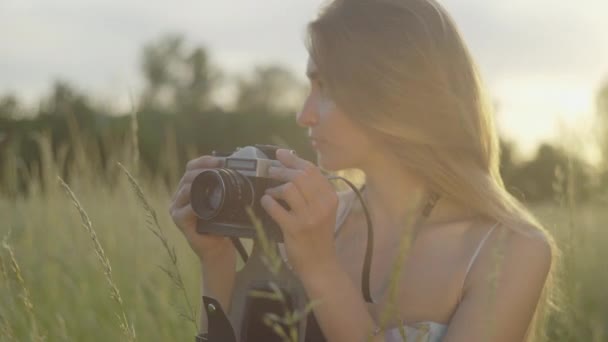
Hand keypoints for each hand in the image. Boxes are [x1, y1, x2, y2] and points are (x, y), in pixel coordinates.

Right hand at [169, 155, 233, 261]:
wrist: (217, 247)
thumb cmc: (220, 224)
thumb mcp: (222, 201)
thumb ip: (222, 186)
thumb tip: (234, 169)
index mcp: (189, 187)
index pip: (191, 167)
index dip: (203, 161)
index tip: (219, 161)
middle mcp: (179, 196)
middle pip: (187, 176)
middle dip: (203, 171)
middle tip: (218, 170)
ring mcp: (176, 208)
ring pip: (185, 190)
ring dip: (199, 185)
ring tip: (214, 183)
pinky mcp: (179, 220)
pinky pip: (185, 209)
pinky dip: (196, 206)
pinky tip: (205, 205)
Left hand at [261, 149, 339, 276]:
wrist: (320, 263)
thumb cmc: (318, 234)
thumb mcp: (323, 210)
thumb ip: (312, 190)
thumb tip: (293, 166)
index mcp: (330, 197)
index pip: (312, 170)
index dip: (294, 159)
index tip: (280, 154)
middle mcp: (322, 205)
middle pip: (300, 176)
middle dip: (281, 170)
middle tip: (270, 170)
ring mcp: (309, 217)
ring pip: (289, 188)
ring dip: (274, 187)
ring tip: (270, 191)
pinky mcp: (295, 229)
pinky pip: (276, 208)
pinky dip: (268, 202)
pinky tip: (266, 202)